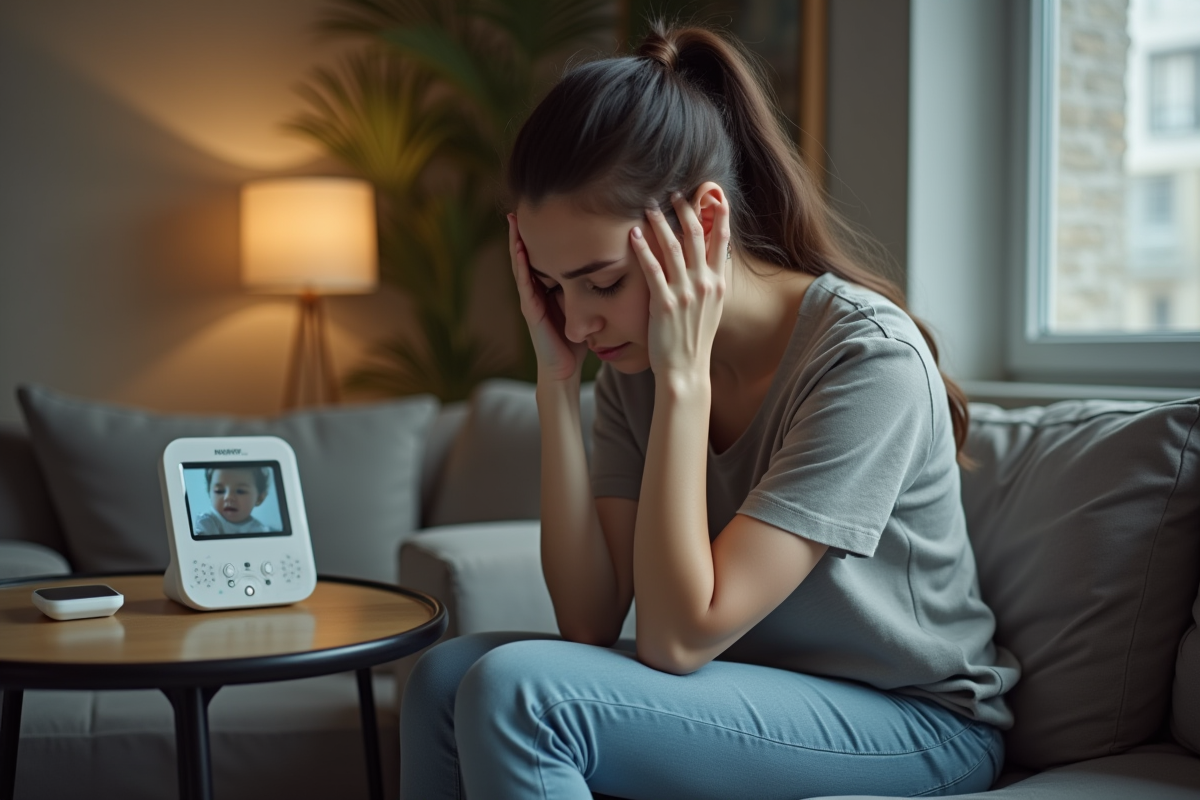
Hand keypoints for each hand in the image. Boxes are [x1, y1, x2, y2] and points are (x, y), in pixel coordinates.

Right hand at [508, 213, 588, 382]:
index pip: (546, 256)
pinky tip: (520, 250)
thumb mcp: (586, 309)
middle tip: (522, 205)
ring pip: (522, 265)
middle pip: (529, 255)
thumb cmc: (575, 342)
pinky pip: (525, 284)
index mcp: (549, 289)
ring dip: (517, 243)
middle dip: (524, 231)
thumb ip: (593, 291)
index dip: (544, 235)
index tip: (545, 209)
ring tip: (513, 220)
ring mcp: (531, 301)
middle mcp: (536, 292)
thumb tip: (616, 269)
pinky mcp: (531, 311)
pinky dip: (521, 265)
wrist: (564, 371)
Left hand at [630, 192, 730, 382]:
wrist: (686, 370)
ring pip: (672, 247)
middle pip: (697, 236)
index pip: (722, 241)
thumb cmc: (694, 341)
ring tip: (648, 206)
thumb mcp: (710, 310)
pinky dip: (642, 249)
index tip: (712, 195)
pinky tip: (633, 234)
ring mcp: (685, 293)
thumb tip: (705, 266)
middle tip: (673, 193)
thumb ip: (709, 285)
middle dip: (685, 210)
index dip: (719, 215)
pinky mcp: (664, 303)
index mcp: (718, 284)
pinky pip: (652, 269)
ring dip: (659, 223)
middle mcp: (705, 284)